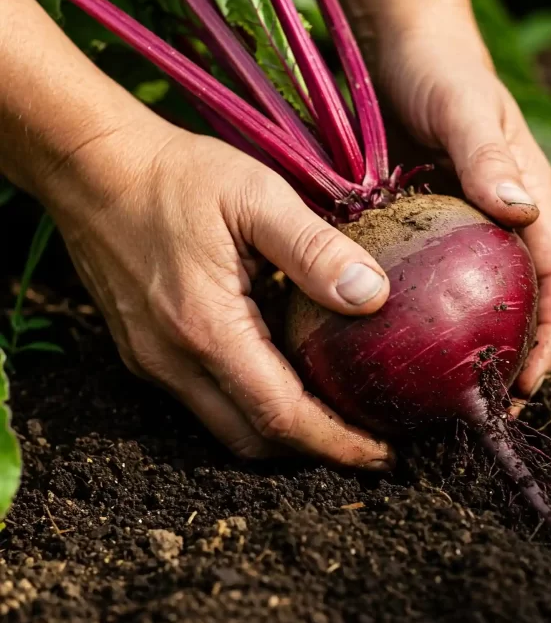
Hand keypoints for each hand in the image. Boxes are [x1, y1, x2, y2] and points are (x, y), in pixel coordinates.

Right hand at [46, 118, 394, 468]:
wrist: (93, 166)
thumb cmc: (176, 176)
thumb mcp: (257, 197)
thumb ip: (316, 250)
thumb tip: (373, 296)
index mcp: (206, 327)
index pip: (281, 416)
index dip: (338, 443)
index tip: (385, 456)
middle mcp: (172, 360)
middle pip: (253, 439)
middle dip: (315, 451)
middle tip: (370, 441)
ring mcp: (152, 359)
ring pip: (226, 426)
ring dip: (283, 431)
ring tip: (335, 414)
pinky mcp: (143, 350)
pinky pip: (204, 399)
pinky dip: (250, 403)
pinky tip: (283, 373)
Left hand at [377, 15, 550, 407]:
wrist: (399, 43)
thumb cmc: (440, 68)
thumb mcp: (465, 106)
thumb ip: (489, 156)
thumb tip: (520, 211)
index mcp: (528, 198)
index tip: (527, 384)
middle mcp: (499, 220)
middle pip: (521, 301)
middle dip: (513, 356)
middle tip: (482, 407)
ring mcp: (459, 225)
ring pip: (475, 298)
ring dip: (467, 346)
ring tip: (439, 393)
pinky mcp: (420, 223)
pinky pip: (429, 278)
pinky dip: (423, 315)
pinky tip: (393, 343)